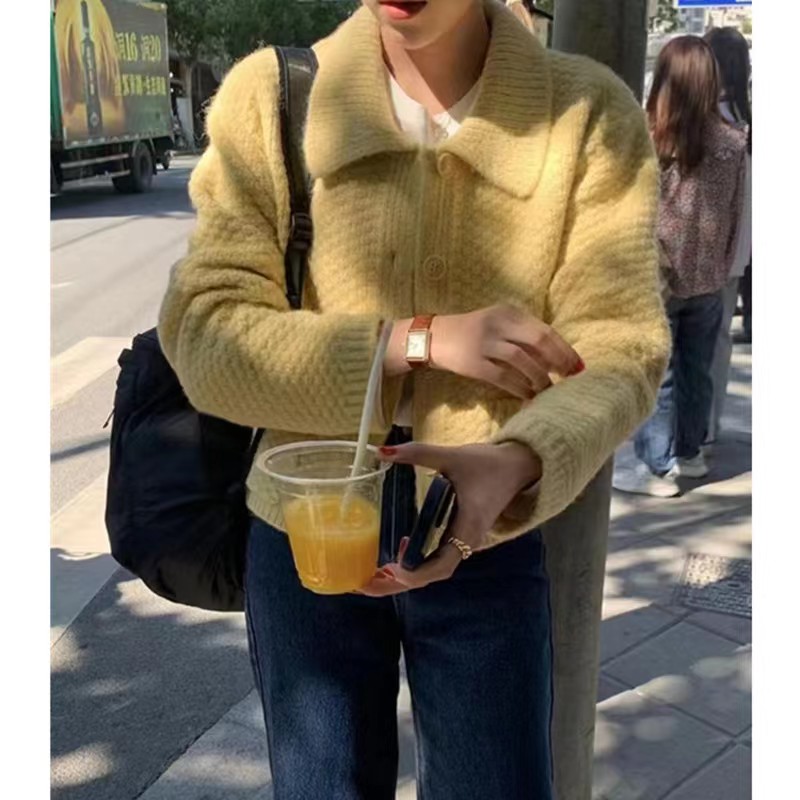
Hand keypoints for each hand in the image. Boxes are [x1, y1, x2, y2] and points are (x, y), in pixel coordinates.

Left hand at [359, 440, 541, 596]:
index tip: (393, 569)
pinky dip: (413, 566)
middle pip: (431, 575)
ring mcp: (462, 542)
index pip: (442, 564)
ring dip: (403, 578)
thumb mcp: (452, 455)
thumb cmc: (489, 463)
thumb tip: (382, 451)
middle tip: (365, 585)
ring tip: (371, 577)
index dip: (417, 573)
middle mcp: (465, 541)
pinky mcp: (457, 537)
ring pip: (431, 570)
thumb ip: (418, 453)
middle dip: (399, 583)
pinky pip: (434, 560)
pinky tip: (393, 561)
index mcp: (468, 526)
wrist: (516, 466)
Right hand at [431, 305, 582, 398]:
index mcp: (508, 313)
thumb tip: (555, 359)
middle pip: (538, 341)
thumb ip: (522, 336)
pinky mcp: (473, 362)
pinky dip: (519, 388)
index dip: (564, 349)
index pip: (544, 330)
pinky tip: (528, 396)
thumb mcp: (497, 325)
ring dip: (539, 378)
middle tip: (570, 378)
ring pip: (522, 360)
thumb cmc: (471, 333)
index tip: (578, 365)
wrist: (433, 337)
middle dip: (558, 362)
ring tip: (548, 390)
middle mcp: (498, 324)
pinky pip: (502, 377)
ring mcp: (484, 343)